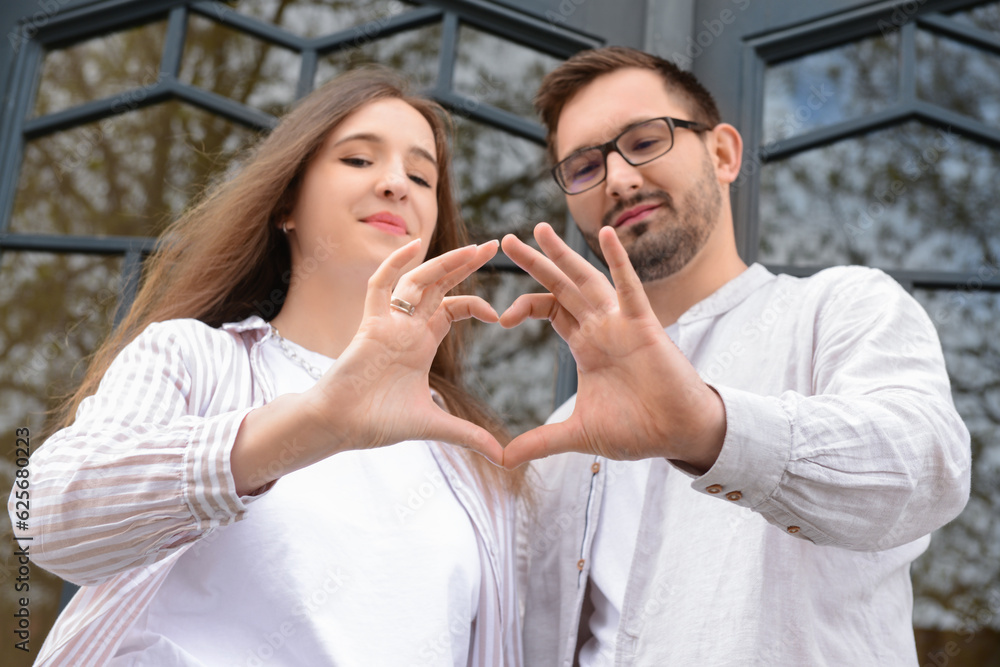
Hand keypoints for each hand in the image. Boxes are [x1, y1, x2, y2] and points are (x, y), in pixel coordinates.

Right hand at [308, 239, 503, 461]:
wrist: (340, 427)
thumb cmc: (377, 422)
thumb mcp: (434, 425)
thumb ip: (468, 435)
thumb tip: (502, 457)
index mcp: (421, 343)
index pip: (451, 308)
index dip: (475, 304)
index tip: (500, 315)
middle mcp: (406, 327)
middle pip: (438, 285)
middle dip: (465, 264)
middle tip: (493, 246)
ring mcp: (388, 323)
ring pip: (416, 281)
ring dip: (443, 262)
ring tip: (472, 249)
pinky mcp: (369, 325)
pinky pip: (378, 286)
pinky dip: (393, 265)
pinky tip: (412, 247)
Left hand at [498, 223, 725, 469]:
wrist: (678, 435)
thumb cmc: (638, 430)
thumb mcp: (578, 435)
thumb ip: (539, 442)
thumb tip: (501, 459)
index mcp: (585, 345)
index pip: (550, 309)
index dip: (524, 306)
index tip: (500, 318)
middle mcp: (601, 328)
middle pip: (561, 286)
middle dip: (535, 263)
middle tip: (506, 239)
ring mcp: (622, 323)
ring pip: (587, 279)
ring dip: (564, 254)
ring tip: (539, 229)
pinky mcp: (645, 326)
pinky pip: (630, 287)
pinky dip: (619, 260)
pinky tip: (607, 233)